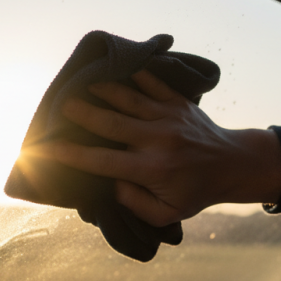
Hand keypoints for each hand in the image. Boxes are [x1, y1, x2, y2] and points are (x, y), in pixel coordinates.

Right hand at [47, 70, 280, 226]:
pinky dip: (132, 73)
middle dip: (83, 113)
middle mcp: (158, 140)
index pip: (103, 161)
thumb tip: (107, 184)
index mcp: (151, 169)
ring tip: (81, 83)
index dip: (72, 154)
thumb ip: (134, 203)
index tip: (46, 149)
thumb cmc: (194, 193)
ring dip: (103, 89)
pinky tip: (114, 67)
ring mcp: (169, 116)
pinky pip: (152, 82)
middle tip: (60, 105)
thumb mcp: (164, 213)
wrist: (233, 164)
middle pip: (111, 122)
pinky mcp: (178, 102)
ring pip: (129, 97)